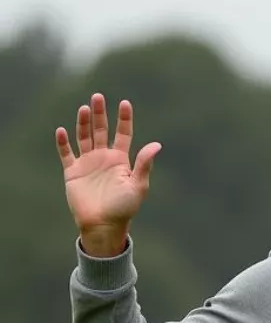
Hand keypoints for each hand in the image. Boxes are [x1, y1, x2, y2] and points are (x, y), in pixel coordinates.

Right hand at [55, 94, 160, 256]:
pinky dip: (63, 142)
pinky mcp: (73, 172)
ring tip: (84, 108)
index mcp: (121, 161)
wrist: (103, 225)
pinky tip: (62, 131)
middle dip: (100, 114)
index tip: (125, 103)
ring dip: (83, 122)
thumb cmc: (124, 208)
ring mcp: (88, 164)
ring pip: (84, 137)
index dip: (124, 119)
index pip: (123, 134)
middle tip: (98, 96)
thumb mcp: (138, 186)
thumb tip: (157, 144)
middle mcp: (104, 159)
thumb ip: (144, 164)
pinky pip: (66, 153)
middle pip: (101, 130)